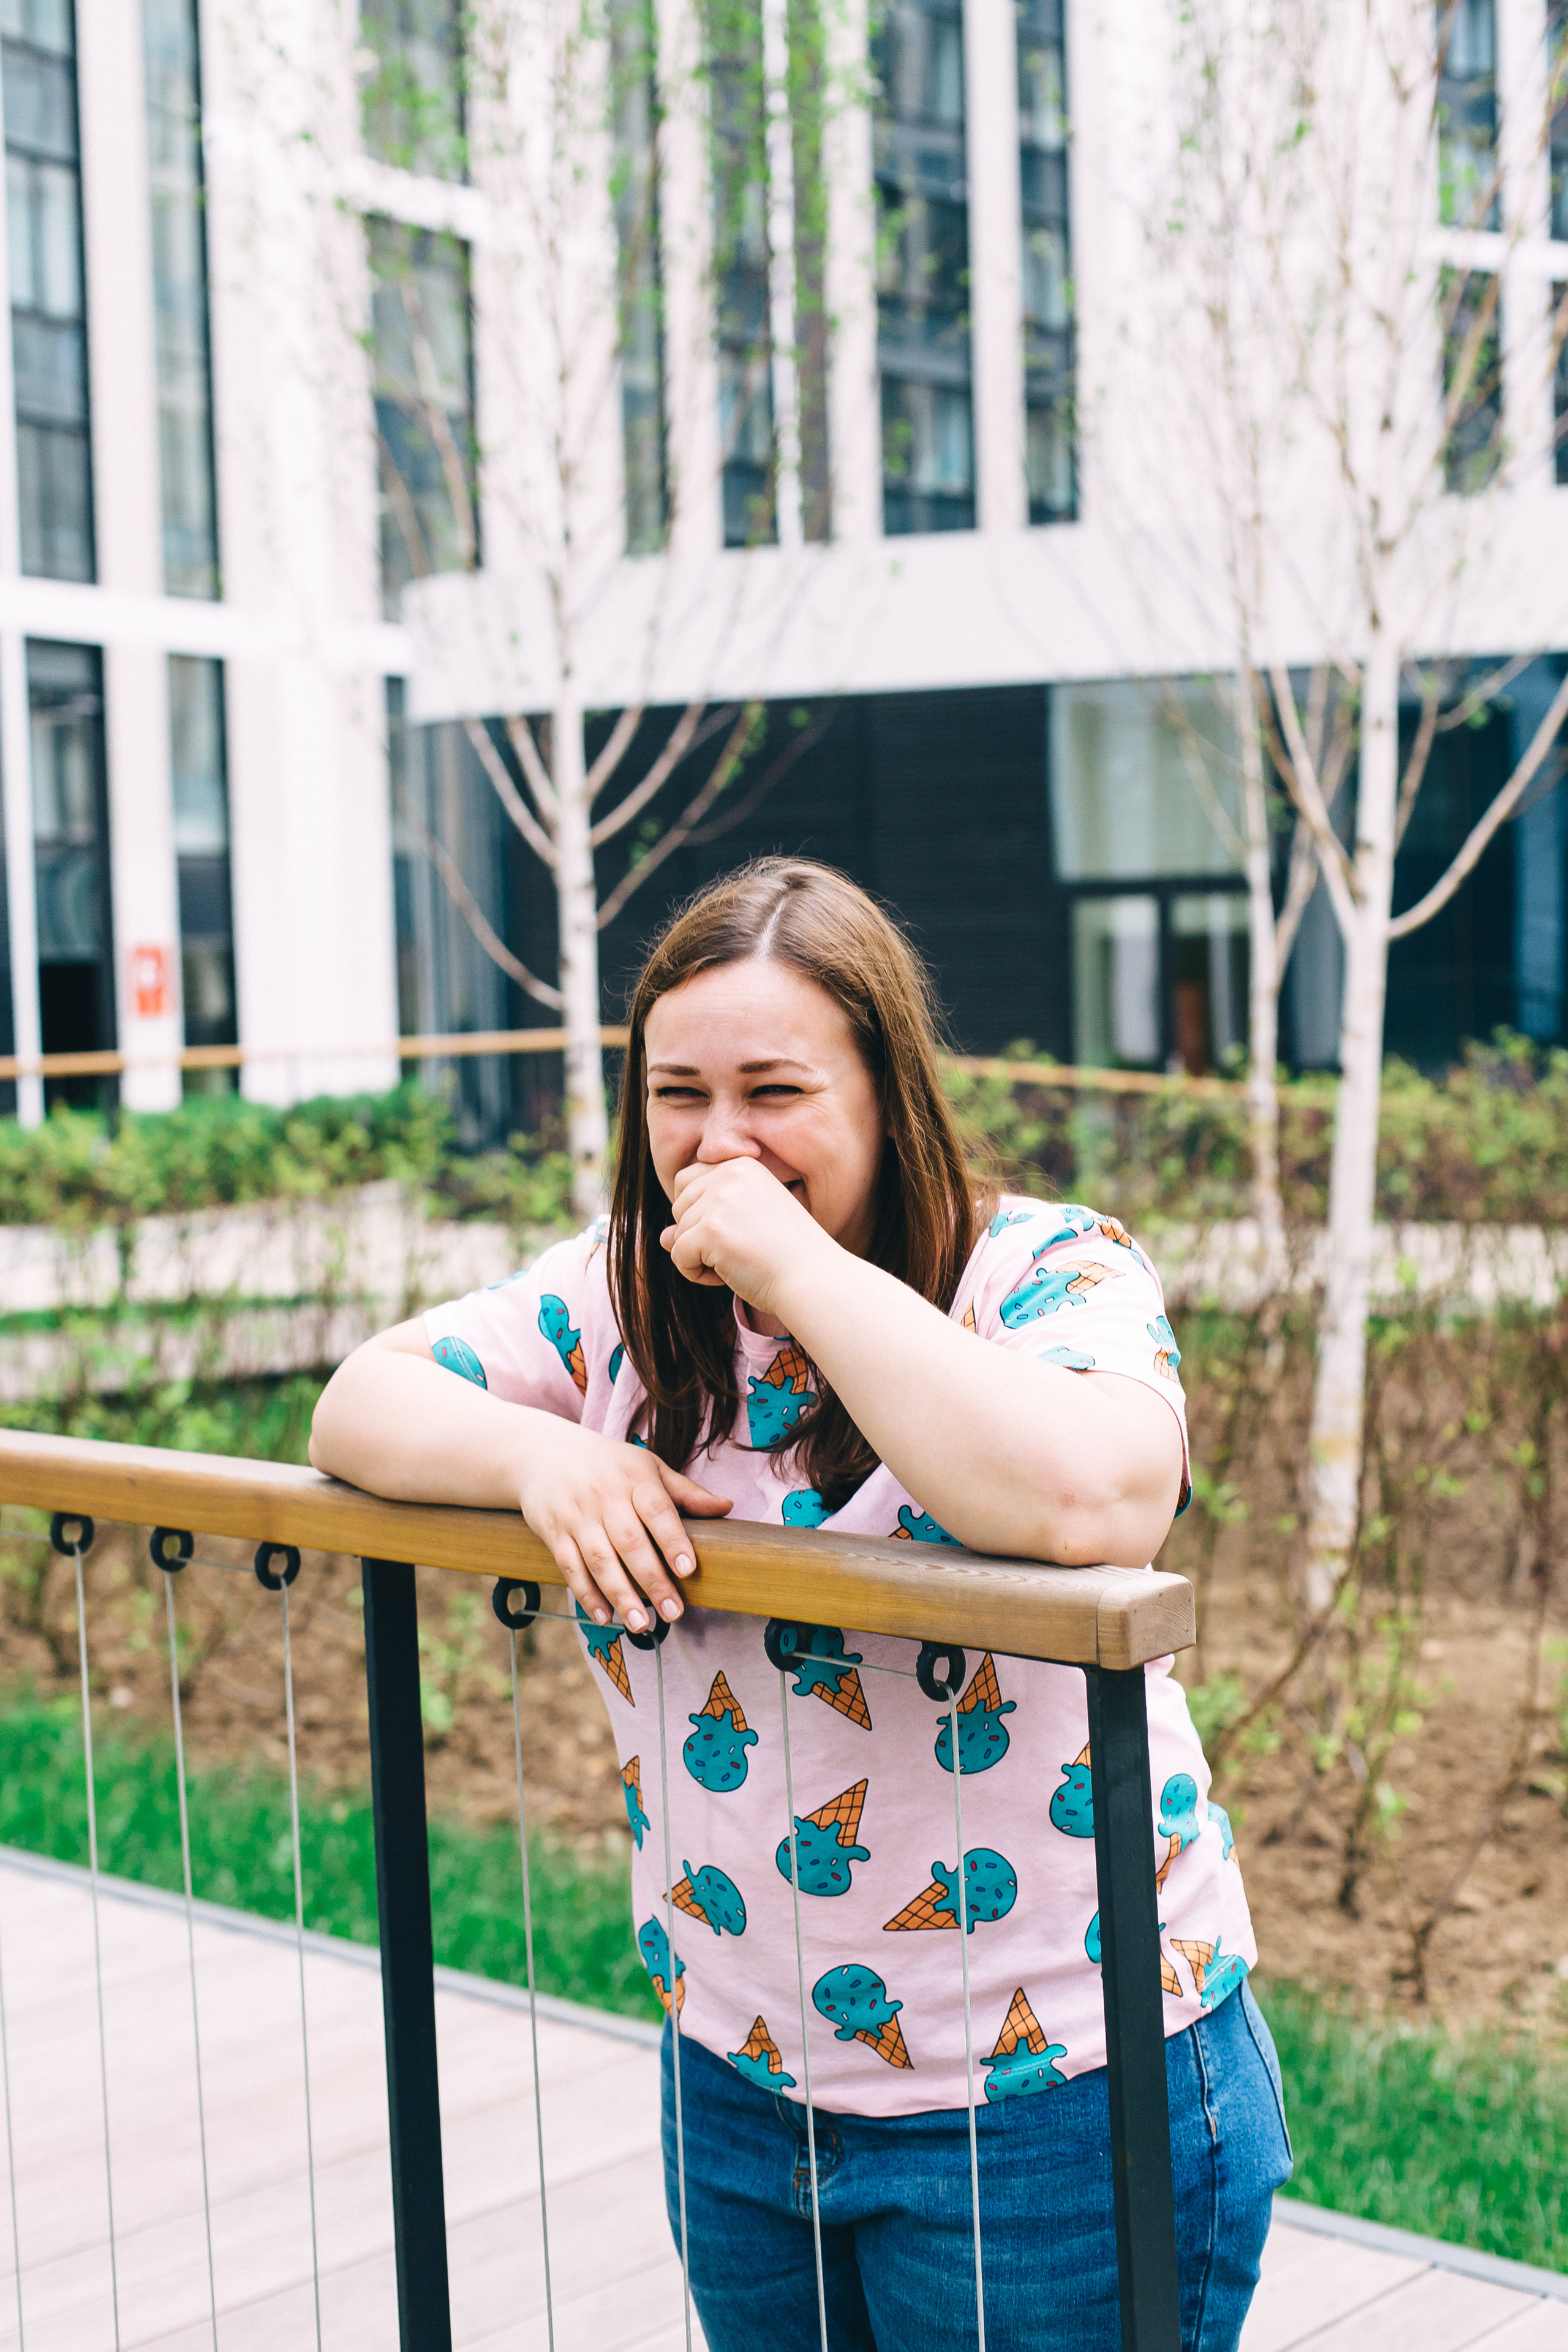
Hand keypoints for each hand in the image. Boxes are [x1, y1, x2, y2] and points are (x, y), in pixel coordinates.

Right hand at [514, 1419, 731, 1631]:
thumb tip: (727, 1507)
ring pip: (600, 1560)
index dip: (673, 1540)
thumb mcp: (648, 1467)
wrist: (545, 1453)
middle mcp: (605, 1496)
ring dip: (621, 1595)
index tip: (688, 1570)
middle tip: (673, 1613)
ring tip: (641, 1625)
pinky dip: (586, 1594)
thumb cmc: (609, 1465)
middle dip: (652, 1580)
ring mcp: (577, 1515)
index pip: (657, 1510)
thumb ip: (685, 1492)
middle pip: (630, 1542)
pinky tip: (604, 1616)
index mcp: (635, 1478)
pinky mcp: (553, 1532)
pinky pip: (570, 1567)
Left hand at [661, 1156, 833, 1315]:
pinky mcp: (711, 1228)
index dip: (701, 1215)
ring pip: (678, 1234)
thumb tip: (664, 1237)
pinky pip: (679, 1256)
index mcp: (743, 1165)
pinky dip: (695, 1274)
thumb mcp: (743, 1229)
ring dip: (699, 1258)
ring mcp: (719, 1199)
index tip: (736, 1234)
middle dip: (697, 1236)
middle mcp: (730, 1173)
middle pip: (679, 1207)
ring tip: (738, 1264)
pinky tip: (728, 1276)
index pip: (688, 1182)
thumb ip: (702, 1223)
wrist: (814, 1278)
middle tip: (736, 1252)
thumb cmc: (788, 1257)